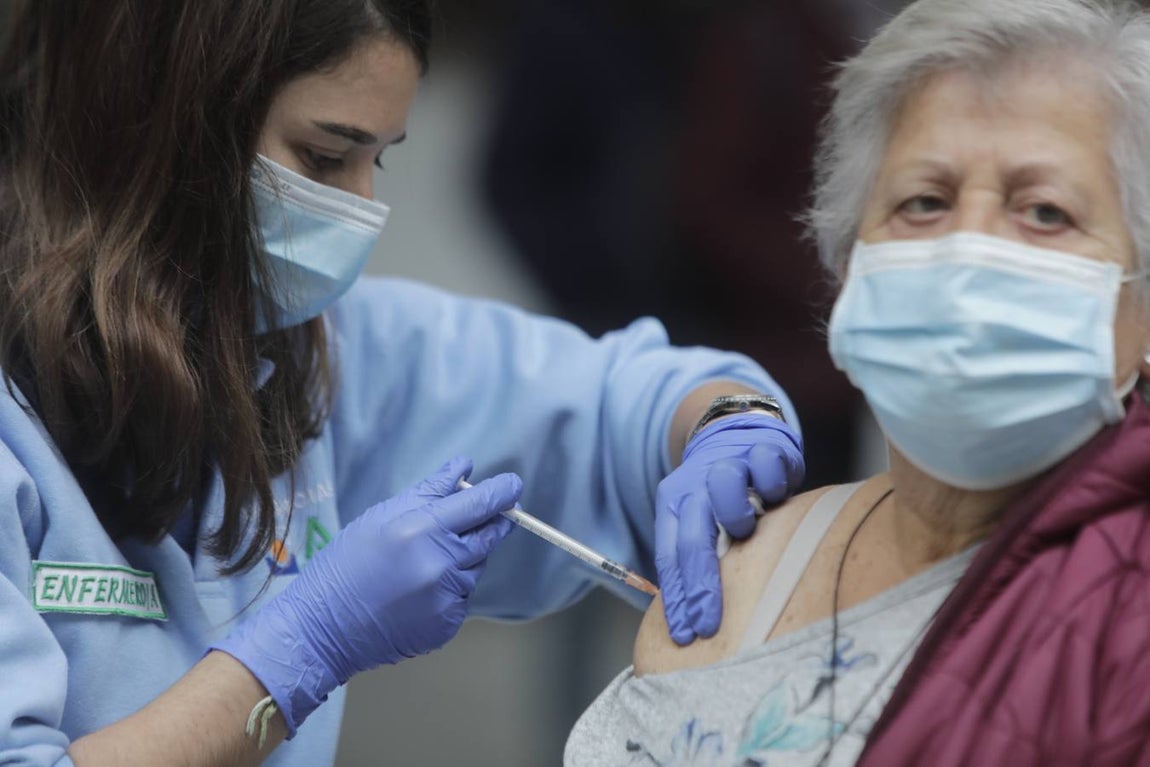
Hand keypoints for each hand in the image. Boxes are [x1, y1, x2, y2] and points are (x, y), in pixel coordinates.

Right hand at [211, 457, 520, 733]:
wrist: (322, 628)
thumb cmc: (346, 566)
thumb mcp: (381, 516)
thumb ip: (429, 491)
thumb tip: (464, 468)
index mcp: (422, 529)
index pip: (481, 504)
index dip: (503, 492)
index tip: (513, 485)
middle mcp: (440, 564)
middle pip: (489, 536)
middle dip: (491, 524)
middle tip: (480, 519)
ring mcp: (446, 598)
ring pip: (475, 568)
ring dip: (462, 560)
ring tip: (420, 565)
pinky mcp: (447, 624)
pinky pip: (462, 597)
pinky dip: (449, 590)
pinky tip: (417, 593)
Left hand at [655, 413, 803, 644]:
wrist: (735, 430)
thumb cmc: (720, 492)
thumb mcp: (702, 519)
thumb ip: (699, 556)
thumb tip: (696, 617)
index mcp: (674, 503)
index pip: (669, 556)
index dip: (676, 598)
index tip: (684, 635)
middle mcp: (696, 485)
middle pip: (691, 536)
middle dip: (700, 584)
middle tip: (708, 624)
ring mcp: (729, 464)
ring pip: (723, 488)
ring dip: (734, 515)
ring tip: (745, 530)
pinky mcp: (764, 450)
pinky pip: (766, 465)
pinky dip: (771, 483)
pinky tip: (776, 495)